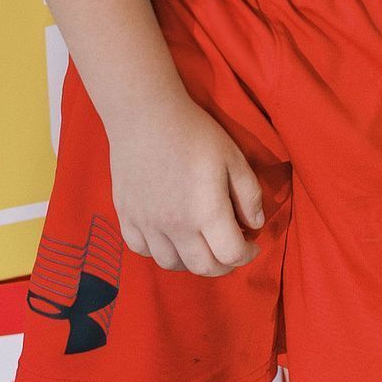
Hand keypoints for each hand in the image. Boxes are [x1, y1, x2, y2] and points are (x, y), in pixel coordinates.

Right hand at [109, 87, 264, 274]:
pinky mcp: (126, 215)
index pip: (231, 255)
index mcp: (206, 212)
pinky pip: (141, 249)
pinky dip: (159, 250)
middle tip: (230, 249)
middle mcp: (176, 226)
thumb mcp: (234, 157)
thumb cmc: (194, 132)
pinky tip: (169, 235)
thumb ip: (249, 195)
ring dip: (192, 261)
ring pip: (171, 264)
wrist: (145, 115)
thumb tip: (255, 224)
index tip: (252, 245)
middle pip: (203, 267)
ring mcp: (147, 223)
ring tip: (200, 244)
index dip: (247, 255)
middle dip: (223, 265)